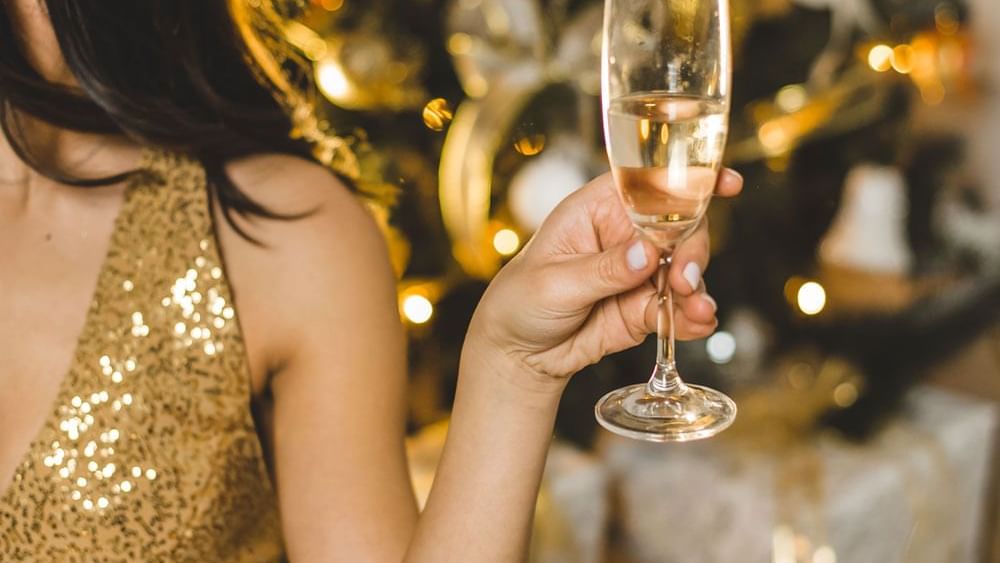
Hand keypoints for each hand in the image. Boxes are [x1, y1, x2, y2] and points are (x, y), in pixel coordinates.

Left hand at [467, 169, 743, 389]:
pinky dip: (692, 317)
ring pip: (686, 270)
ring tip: (697, 310)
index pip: (648, 181)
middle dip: (693, 250)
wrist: (517, 353)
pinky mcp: (645, 307)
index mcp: (598, 208)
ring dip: (697, 288)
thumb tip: (647, 254)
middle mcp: (626, 234)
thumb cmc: (521, 300)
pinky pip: (678, 308)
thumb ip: (603, 269)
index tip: (724, 182)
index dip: (688, 177)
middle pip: (680, 227)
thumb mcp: (554, 282)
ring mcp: (640, 272)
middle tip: (685, 280)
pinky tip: (698, 324)